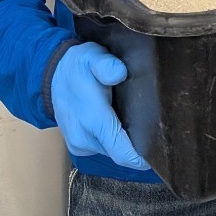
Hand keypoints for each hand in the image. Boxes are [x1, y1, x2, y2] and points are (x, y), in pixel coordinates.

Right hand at [50, 42, 148, 169]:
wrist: (53, 75)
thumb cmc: (78, 66)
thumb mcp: (93, 57)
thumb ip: (107, 65)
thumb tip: (120, 73)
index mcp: (92, 120)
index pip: (121, 152)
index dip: (141, 158)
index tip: (161, 153)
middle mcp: (84, 138)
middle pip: (120, 153)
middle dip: (139, 146)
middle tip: (158, 130)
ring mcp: (79, 145)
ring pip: (112, 151)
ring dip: (124, 142)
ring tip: (141, 123)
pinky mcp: (78, 146)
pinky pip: (103, 148)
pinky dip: (114, 140)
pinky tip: (121, 123)